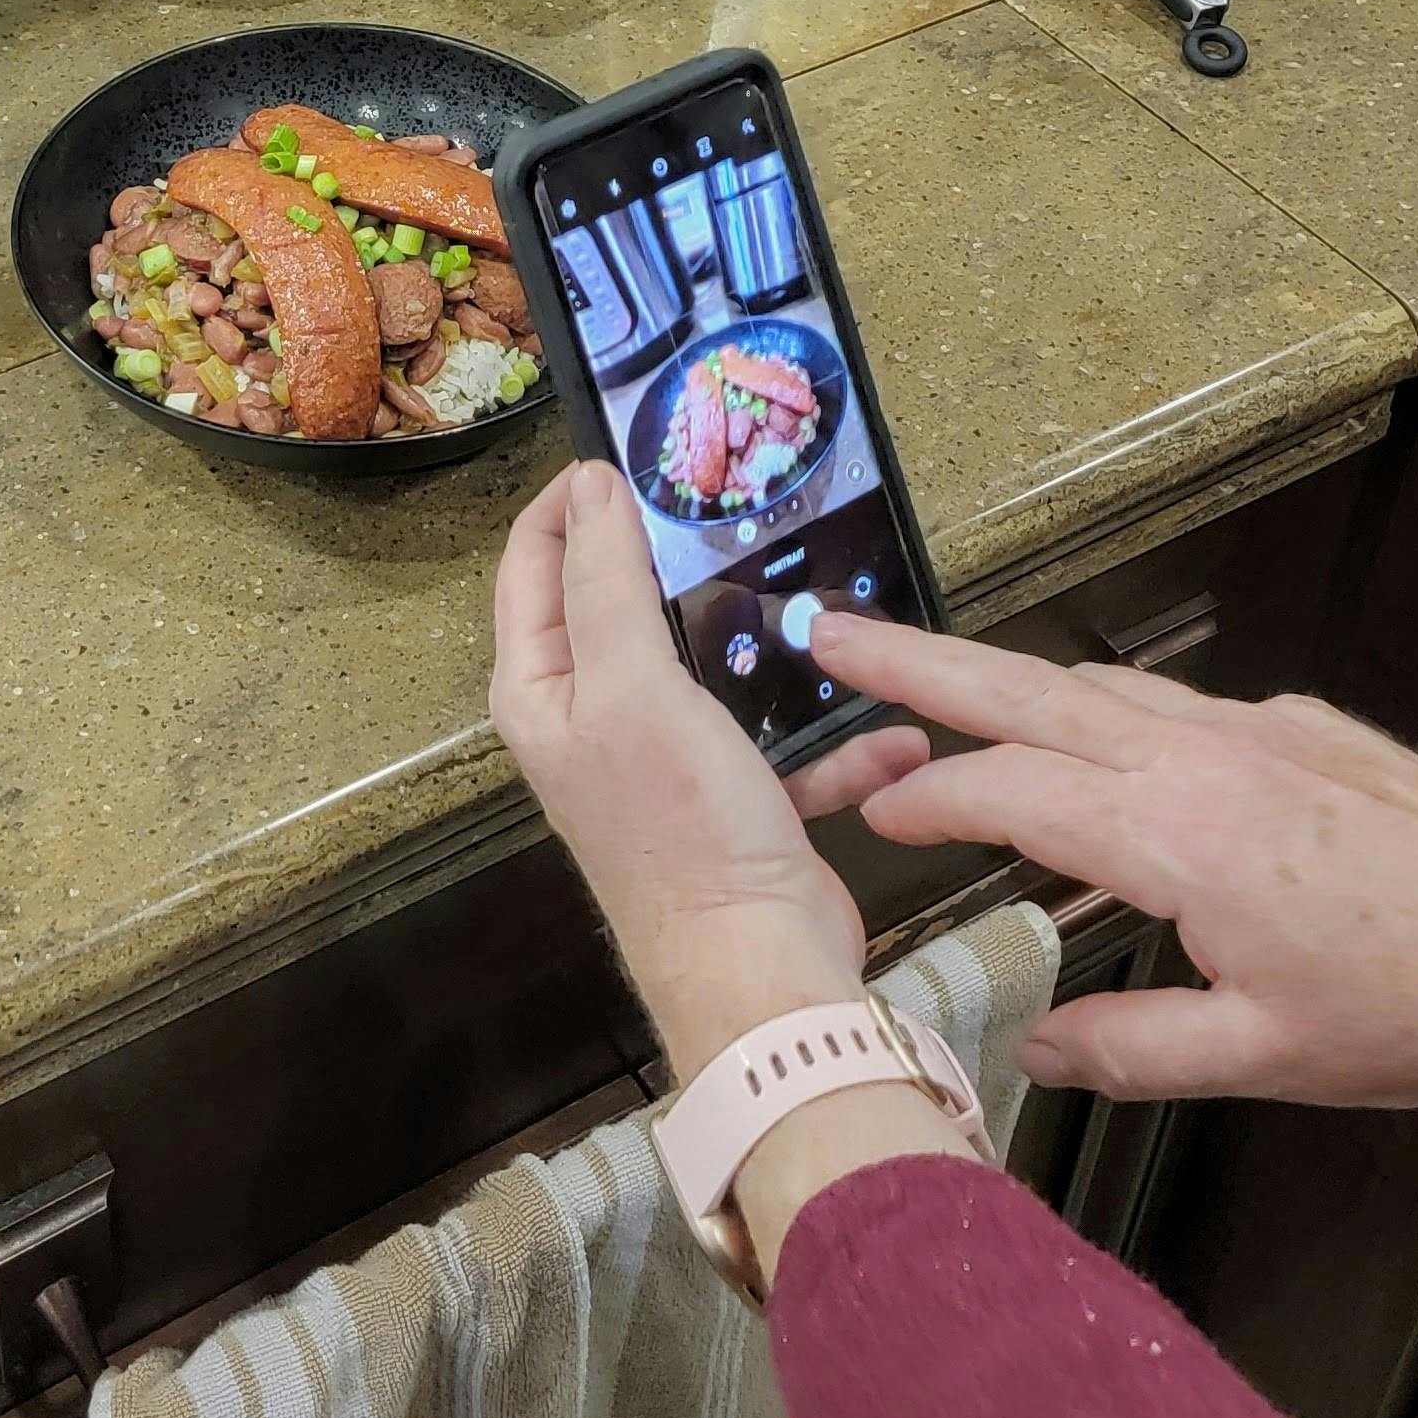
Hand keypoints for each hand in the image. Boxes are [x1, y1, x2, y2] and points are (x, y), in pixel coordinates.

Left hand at [488, 461, 933, 1074]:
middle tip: (729, 500)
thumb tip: (587, 485)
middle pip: (620, 607)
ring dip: (765, 645)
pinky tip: (884, 732)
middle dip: (674, 556)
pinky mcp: (732, 802)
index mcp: (541, 692)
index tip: (630, 447)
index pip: (533, 564)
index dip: (570, 500)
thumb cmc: (682, 829)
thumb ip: (606, 581)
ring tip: (814, 599)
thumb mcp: (634, 683)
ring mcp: (661, 763)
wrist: (760, 970)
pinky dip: (831, 741)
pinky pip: (783, 747)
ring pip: (711, 669)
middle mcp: (589, 723)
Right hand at [801, 614, 1417, 1135]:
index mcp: (1169, 834)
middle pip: (1023, 690)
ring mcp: (1249, 726)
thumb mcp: (1263, 1057)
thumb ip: (1129, 1046)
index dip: (922, 802)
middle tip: (823, 631)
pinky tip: (1093, 748)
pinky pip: (1167, 703)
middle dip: (914, 662)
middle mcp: (1194, 755)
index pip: (1004, 795)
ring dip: (1001, 679)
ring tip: (927, 680)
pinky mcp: (1297, 725)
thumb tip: (1032, 1047)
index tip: (860, 815)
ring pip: (1095, 684)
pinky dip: (1097, 709)